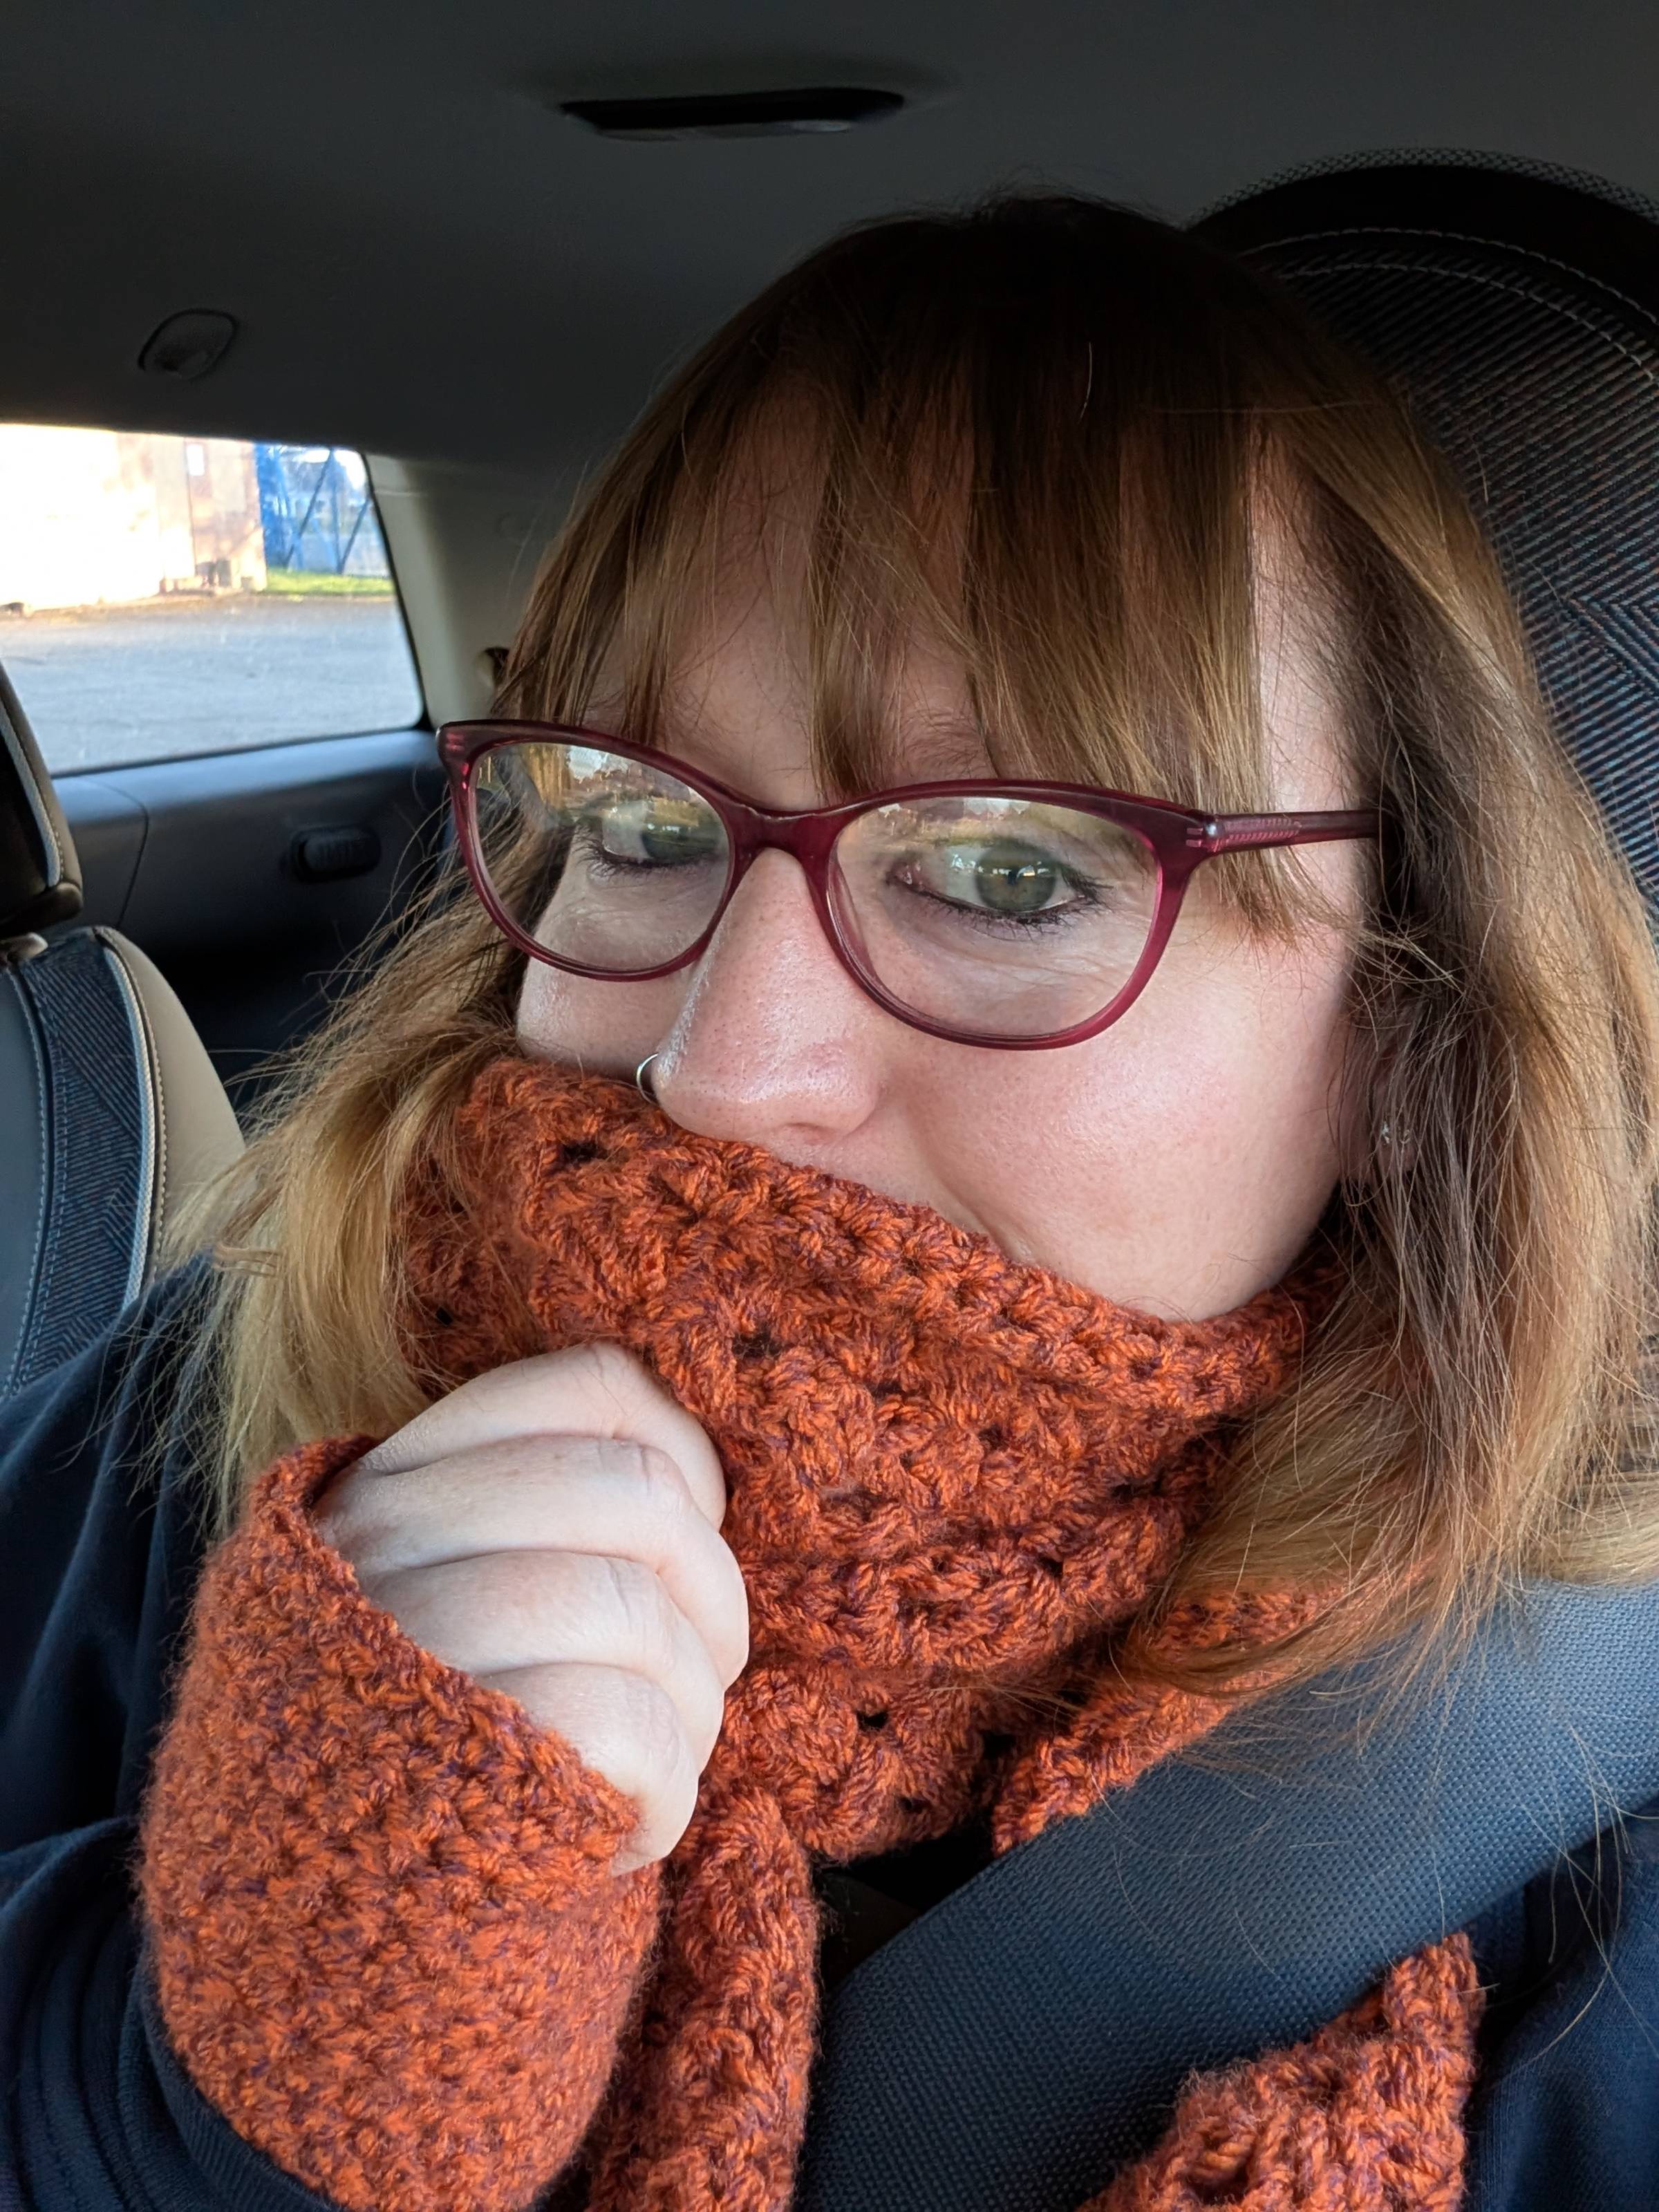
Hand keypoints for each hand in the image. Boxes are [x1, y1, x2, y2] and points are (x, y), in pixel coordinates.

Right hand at [312, 1344, 748, 1873]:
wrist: (307, 1972)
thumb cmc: (419, 1770)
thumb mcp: (434, 1608)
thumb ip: (532, 1522)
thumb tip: (692, 1469)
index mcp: (383, 1490)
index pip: (589, 1385)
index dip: (683, 1450)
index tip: (689, 1532)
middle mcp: (377, 1550)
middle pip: (635, 1493)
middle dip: (711, 1590)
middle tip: (698, 1669)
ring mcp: (406, 1652)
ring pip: (637, 1609)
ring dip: (692, 1702)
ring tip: (649, 1762)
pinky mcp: (454, 1765)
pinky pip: (633, 1727)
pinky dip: (666, 1793)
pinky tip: (618, 1836)